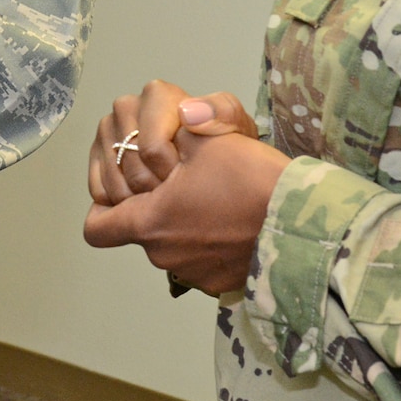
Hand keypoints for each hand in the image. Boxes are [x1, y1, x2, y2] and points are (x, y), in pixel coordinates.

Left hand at [83, 121, 289, 295]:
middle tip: (183, 179)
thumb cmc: (250, 182)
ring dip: (185, 221)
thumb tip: (179, 114)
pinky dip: (210, 240)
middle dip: (155, 204)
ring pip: (173, 243)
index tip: (122, 189)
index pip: (96, 227)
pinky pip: (202, 259)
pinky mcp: (220, 285)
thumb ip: (178, 129)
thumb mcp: (209, 141)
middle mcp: (163, 255)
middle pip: (142, 229)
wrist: (304, 229)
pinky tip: (233, 218)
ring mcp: (192, 275)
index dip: (102, 206)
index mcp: (149, 222)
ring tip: (215, 195)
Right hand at [88, 81, 256, 206]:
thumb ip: (221, 113)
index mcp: (157, 95)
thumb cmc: (223, 143)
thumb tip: (189, 113)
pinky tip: (142, 203)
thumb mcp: (235, 125)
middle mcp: (127, 107)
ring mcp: (108, 131)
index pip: (151, 149)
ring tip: (162, 199)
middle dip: (154, 191)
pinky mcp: (97, 156)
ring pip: (113, 181)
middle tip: (177, 193)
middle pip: (130, 166)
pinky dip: (119, 206)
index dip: (170, 174)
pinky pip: (98, 191)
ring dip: (137, 202)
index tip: (188, 177)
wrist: (211, 159)